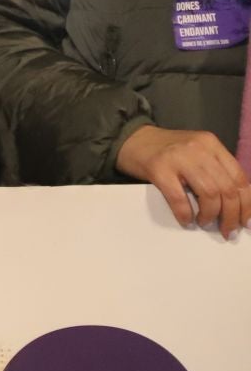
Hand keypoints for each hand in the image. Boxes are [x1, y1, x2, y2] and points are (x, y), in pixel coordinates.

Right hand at [116, 124, 250, 235]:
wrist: (131, 139)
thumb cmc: (167, 151)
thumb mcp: (197, 153)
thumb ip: (216, 170)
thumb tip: (237, 205)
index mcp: (211, 144)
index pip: (239, 177)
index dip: (247, 204)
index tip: (246, 222)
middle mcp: (198, 148)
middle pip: (227, 188)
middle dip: (231, 215)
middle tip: (228, 230)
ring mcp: (178, 157)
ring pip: (209, 194)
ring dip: (210, 215)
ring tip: (205, 222)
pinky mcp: (158, 168)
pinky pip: (179, 198)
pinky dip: (185, 214)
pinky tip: (186, 220)